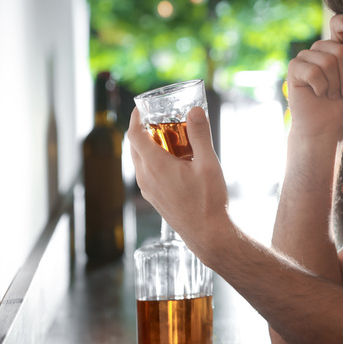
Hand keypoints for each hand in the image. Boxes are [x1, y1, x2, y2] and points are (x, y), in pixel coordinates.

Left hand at [128, 107, 229, 254]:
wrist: (208, 234)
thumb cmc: (208, 201)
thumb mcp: (208, 163)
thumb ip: (200, 135)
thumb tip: (195, 111)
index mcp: (155, 166)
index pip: (134, 135)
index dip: (134, 118)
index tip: (140, 108)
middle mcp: (146, 178)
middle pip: (134, 147)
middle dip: (143, 131)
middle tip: (159, 121)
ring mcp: (148, 190)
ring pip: (139, 162)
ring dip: (148, 148)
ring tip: (169, 141)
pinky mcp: (154, 199)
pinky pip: (146, 174)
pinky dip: (153, 162)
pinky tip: (174, 163)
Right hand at [286, 14, 342, 139]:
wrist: (326, 129)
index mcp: (337, 48)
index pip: (339, 24)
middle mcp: (320, 49)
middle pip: (339, 49)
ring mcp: (306, 57)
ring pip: (327, 61)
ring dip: (334, 84)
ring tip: (332, 95)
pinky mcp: (294, 68)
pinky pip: (313, 71)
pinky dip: (321, 87)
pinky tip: (319, 94)